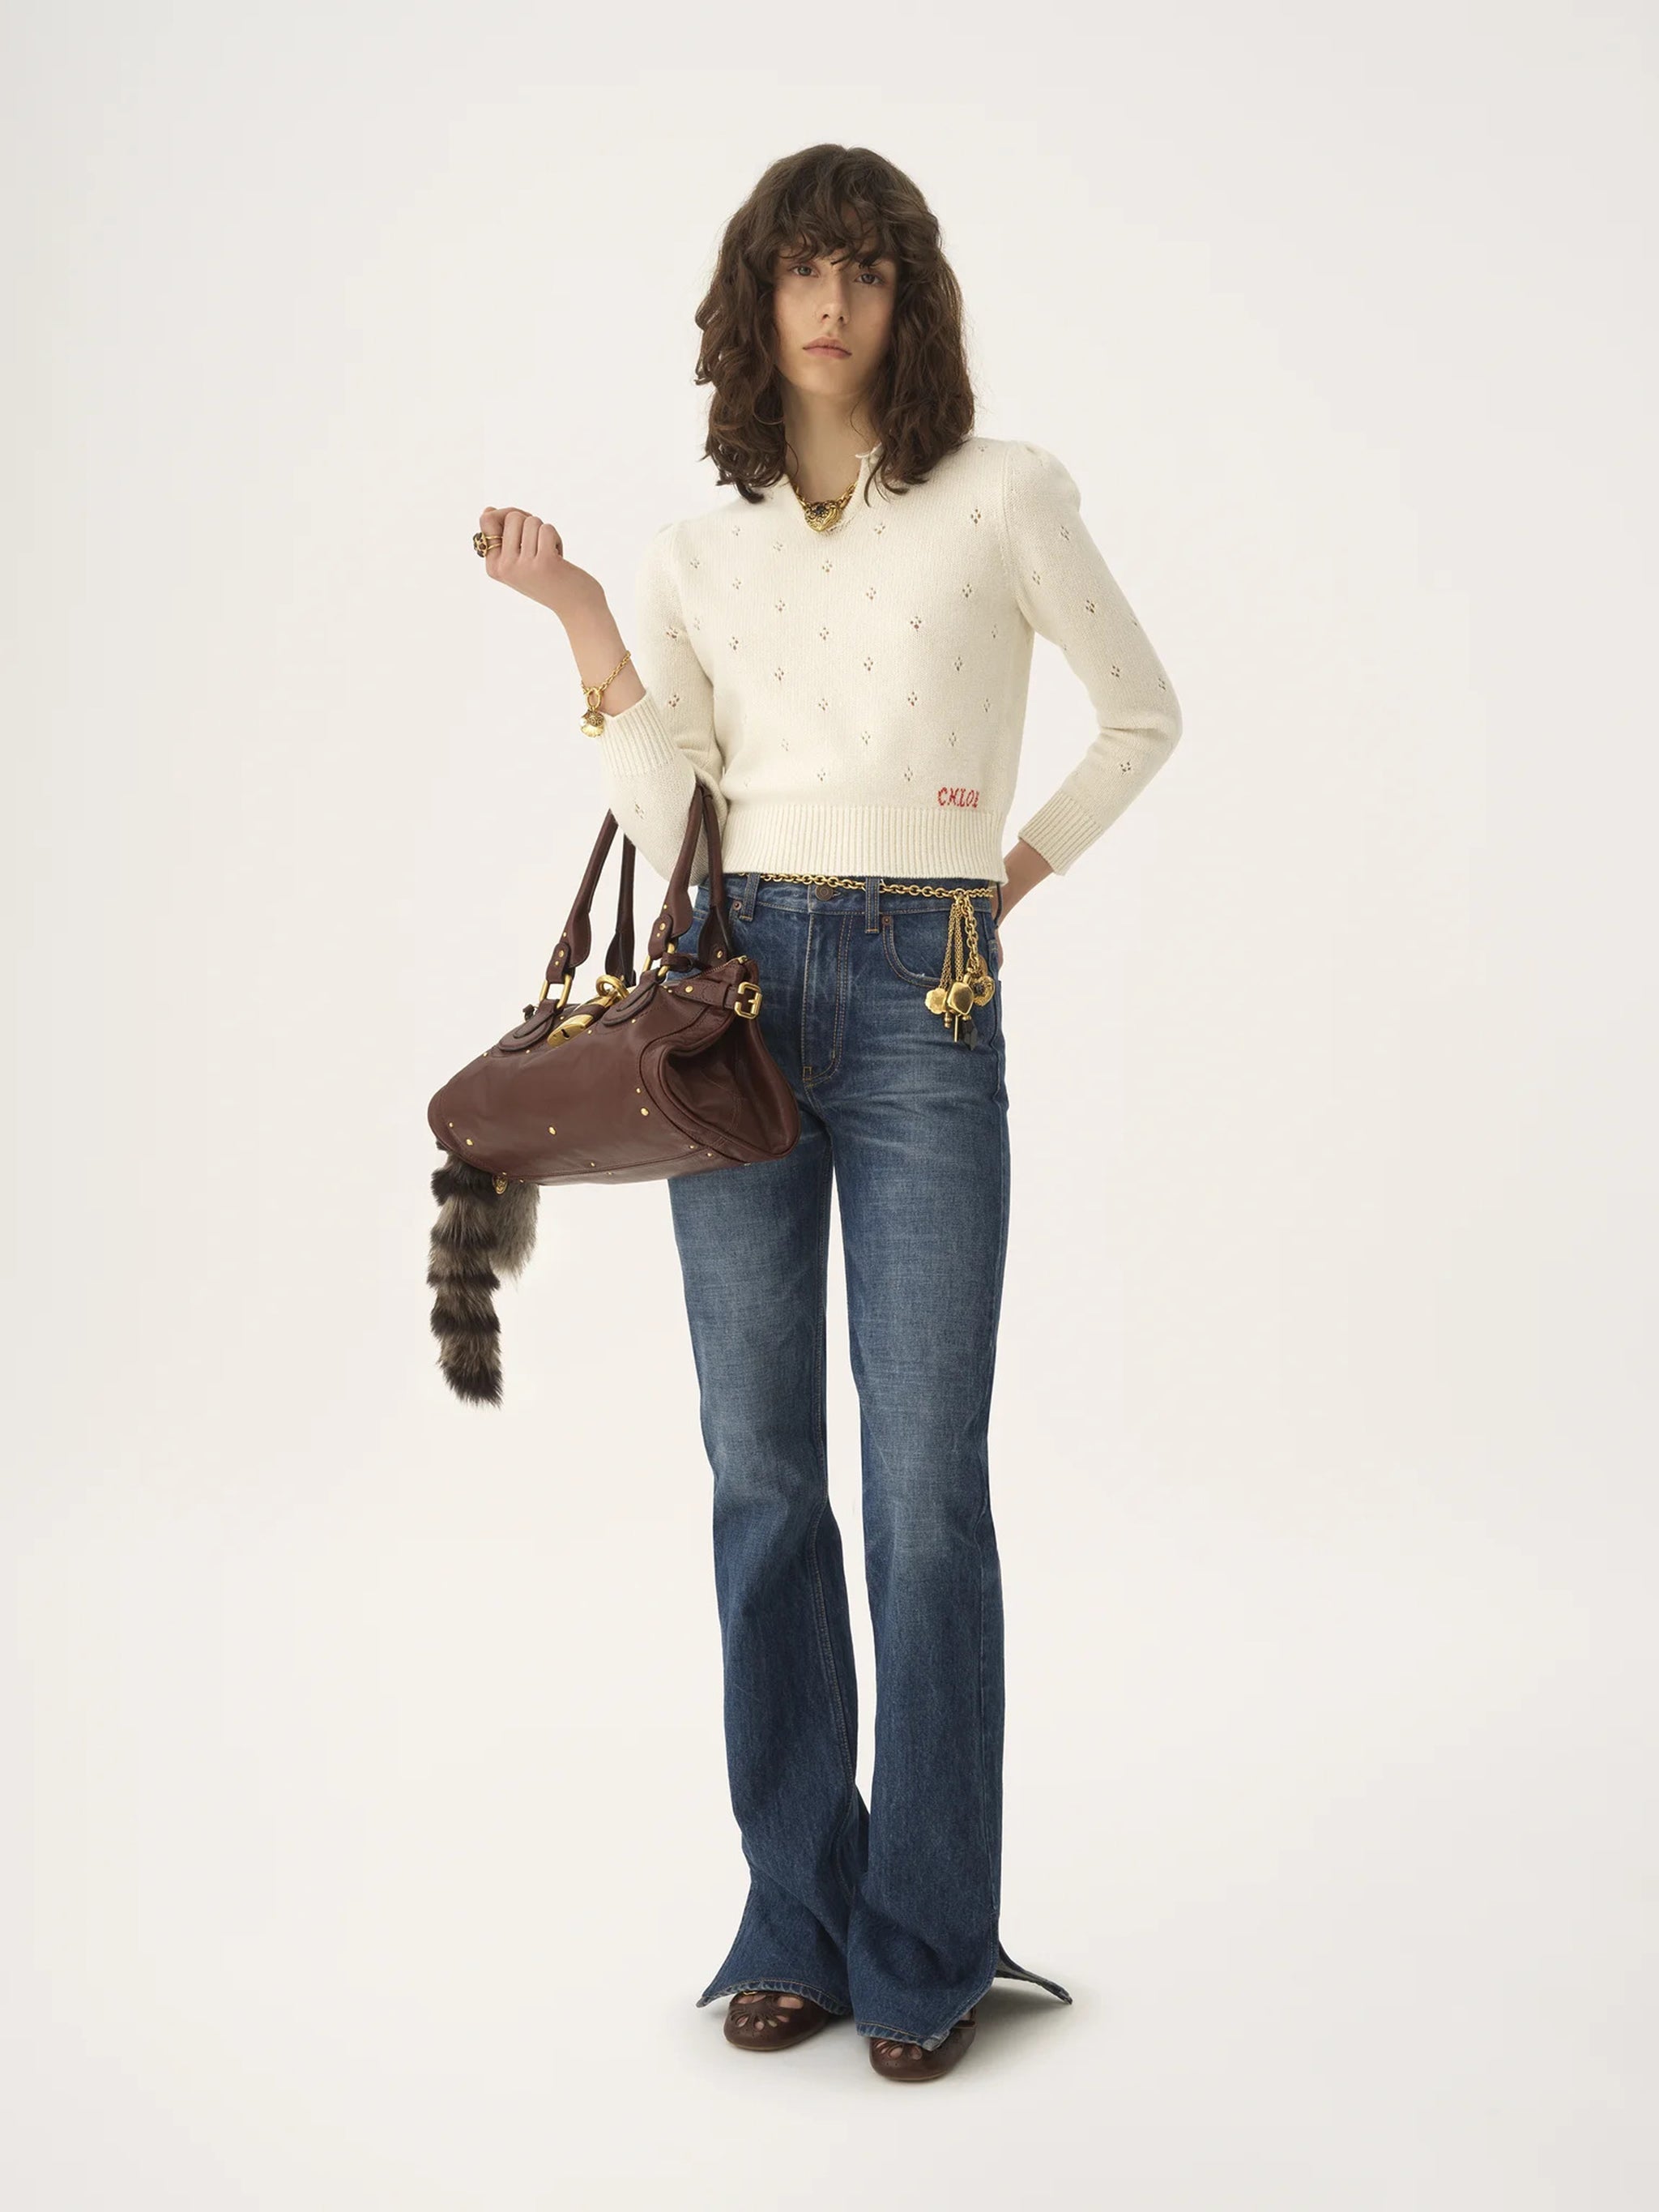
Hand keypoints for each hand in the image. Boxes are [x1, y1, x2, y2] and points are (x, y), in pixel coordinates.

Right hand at [477, 506, 604, 622]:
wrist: (577, 608)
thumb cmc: (549, 580)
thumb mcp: (519, 560)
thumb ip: (503, 537)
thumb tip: (488, 509)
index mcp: (494, 566)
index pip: (487, 520)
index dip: (509, 518)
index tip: (523, 534)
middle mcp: (504, 567)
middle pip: (512, 516)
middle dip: (531, 524)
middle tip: (539, 546)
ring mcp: (523, 565)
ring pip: (531, 521)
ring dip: (545, 533)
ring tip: (550, 554)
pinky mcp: (544, 562)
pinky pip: (547, 529)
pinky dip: (557, 539)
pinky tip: (559, 558)